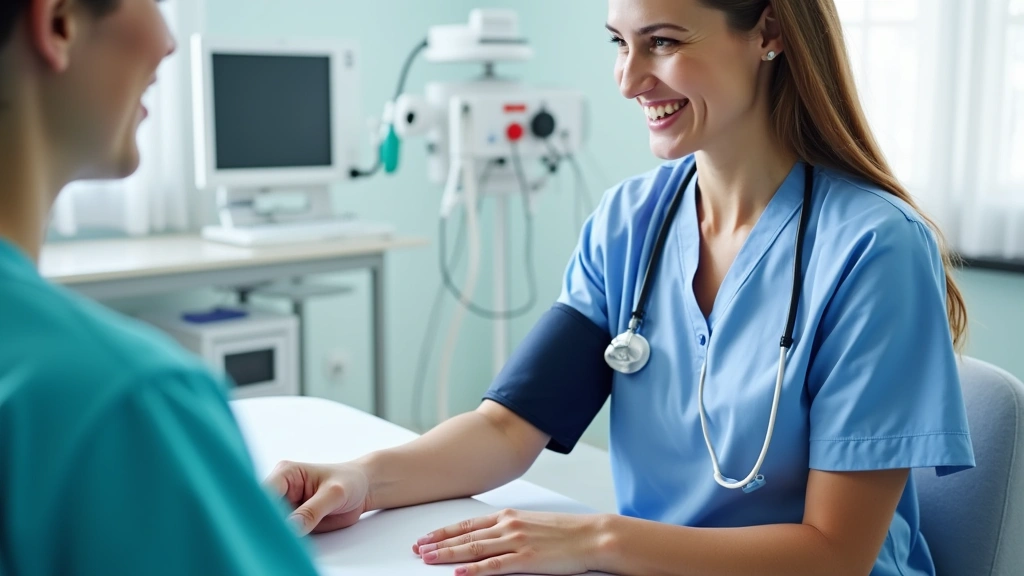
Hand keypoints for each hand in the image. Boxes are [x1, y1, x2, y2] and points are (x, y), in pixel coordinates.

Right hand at [264, 460, 370, 535]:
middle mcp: (280, 489)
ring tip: (290, 538)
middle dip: (269, 525)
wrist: (362, 490)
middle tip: (281, 536)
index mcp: (286, 473)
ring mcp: (284, 507)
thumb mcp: (334, 494)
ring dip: (277, 534)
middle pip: (263, 511)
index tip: (274, 525)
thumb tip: (290, 527)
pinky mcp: (291, 521)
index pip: (264, 493)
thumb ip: (312, 511)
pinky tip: (292, 543)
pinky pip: (283, 534)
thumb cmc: (349, 482)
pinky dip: (286, 540)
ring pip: (270, 525)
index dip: (263, 511)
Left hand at [412, 508, 605, 575]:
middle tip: (418, 549)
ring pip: (474, 549)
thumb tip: (492, 538)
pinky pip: (495, 566)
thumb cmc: (568, 531)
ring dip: (448, 555)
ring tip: (428, 559)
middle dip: (438, 543)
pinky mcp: (527, 559)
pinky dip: (475, 570)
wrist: (594, 535)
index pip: (468, 524)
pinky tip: (459, 573)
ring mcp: (517, 541)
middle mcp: (509, 525)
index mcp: (510, 516)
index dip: (445, 531)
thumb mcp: (534, 523)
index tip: (426, 537)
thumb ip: (512, 529)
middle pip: (465, 536)